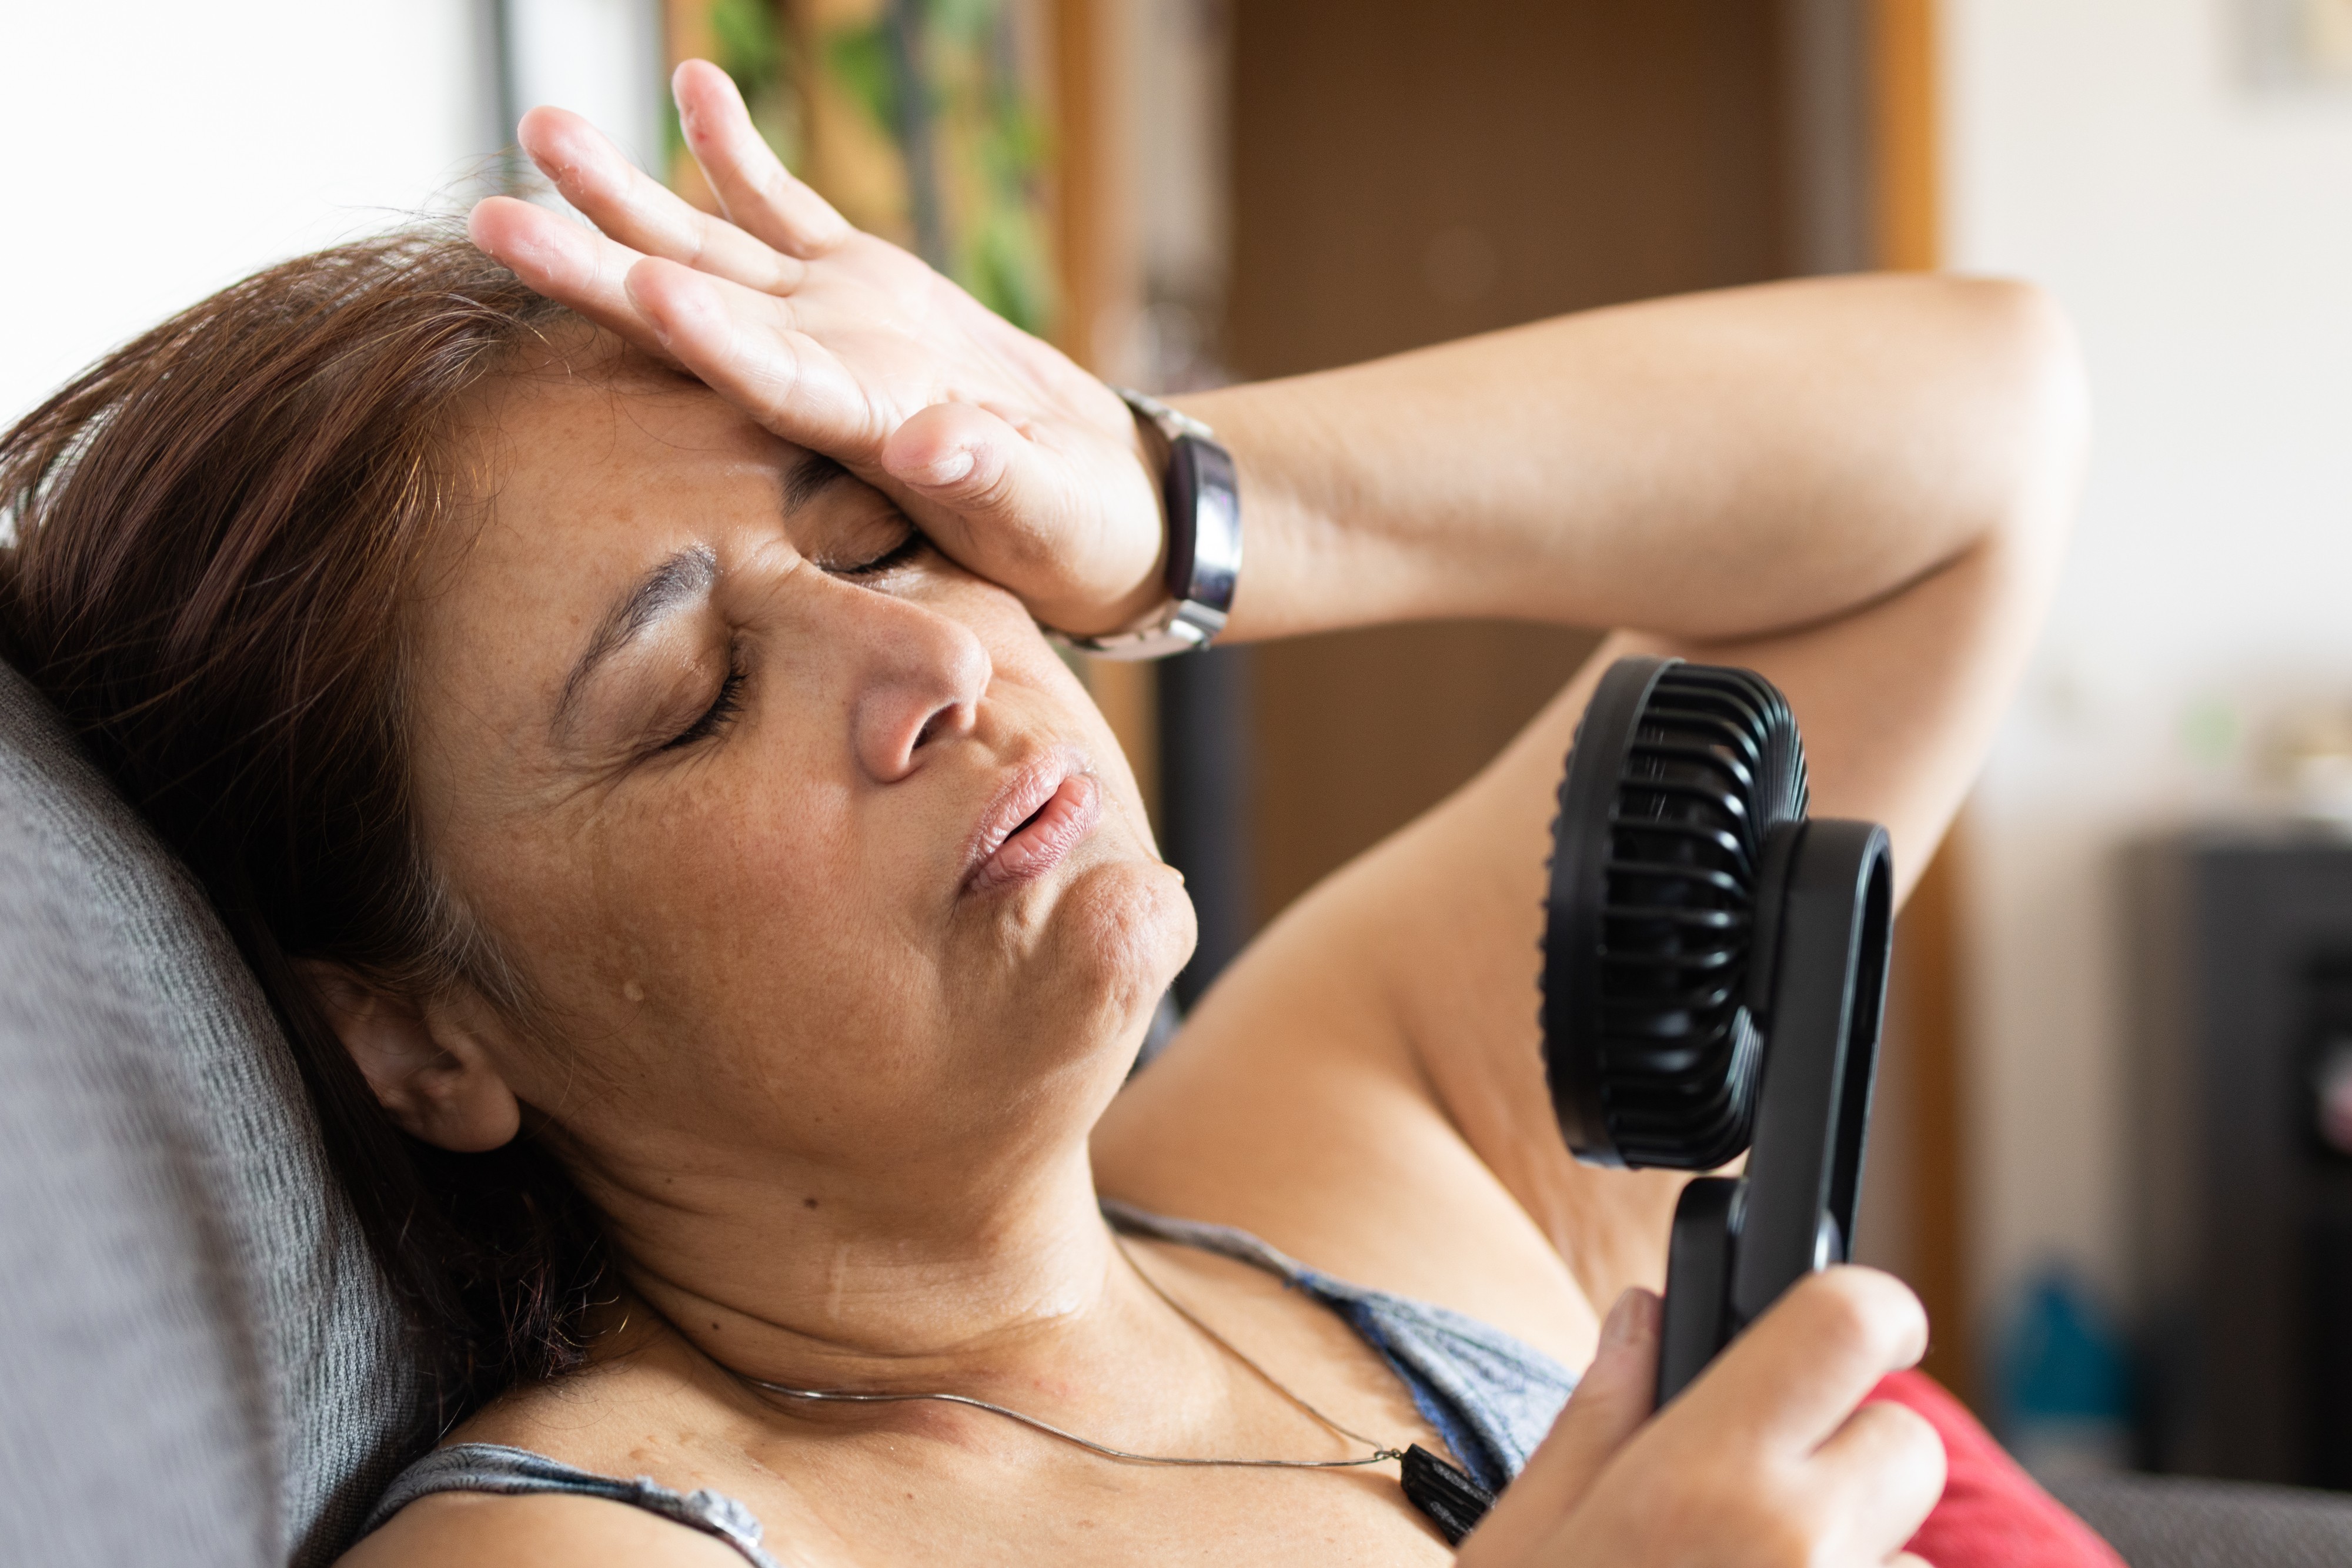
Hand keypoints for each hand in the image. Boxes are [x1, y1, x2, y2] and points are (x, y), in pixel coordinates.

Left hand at [466, 60, 1166, 635]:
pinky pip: (785, 206)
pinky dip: (736, 148)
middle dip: (593, 264)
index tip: (642, 285)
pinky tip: (690, 83)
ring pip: (710, 246)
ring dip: (625, 193)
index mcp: (859, 432)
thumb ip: (993, 478)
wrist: (1095, 505)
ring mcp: (829, 320)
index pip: (766, 383)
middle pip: (691, 311)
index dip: (705, 337)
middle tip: (494, 221)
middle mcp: (819, 371)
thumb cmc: (1076, 534)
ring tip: (546, 127)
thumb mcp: (1049, 515)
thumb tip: (935, 444)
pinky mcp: (860, 282)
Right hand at [1459, 1270, 1943, 1567]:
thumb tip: (1646, 1311)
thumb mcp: (1523, 1538)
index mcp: (1704, 1481)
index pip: (1847, 1324)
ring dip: (1847, 1562)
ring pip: (1907, 1552)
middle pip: (1903, 1441)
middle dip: (1848, 1453)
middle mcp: (1802, 1548)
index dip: (1867, 1306)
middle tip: (1754, 1502)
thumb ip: (1600, 1415)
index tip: (1863, 1319)